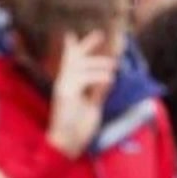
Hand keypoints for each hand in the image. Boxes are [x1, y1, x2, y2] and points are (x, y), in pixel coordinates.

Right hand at [46, 32, 116, 157]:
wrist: (66, 143)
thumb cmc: (77, 127)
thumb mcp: (92, 106)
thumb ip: (98, 92)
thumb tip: (109, 78)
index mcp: (69, 85)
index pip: (71, 62)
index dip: (76, 47)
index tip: (82, 34)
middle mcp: (63, 84)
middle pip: (72, 58)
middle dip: (85, 44)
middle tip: (100, 34)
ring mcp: (62, 88)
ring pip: (80, 66)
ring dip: (99, 64)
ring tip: (113, 67)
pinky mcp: (65, 94)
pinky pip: (83, 78)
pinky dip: (98, 76)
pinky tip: (109, 78)